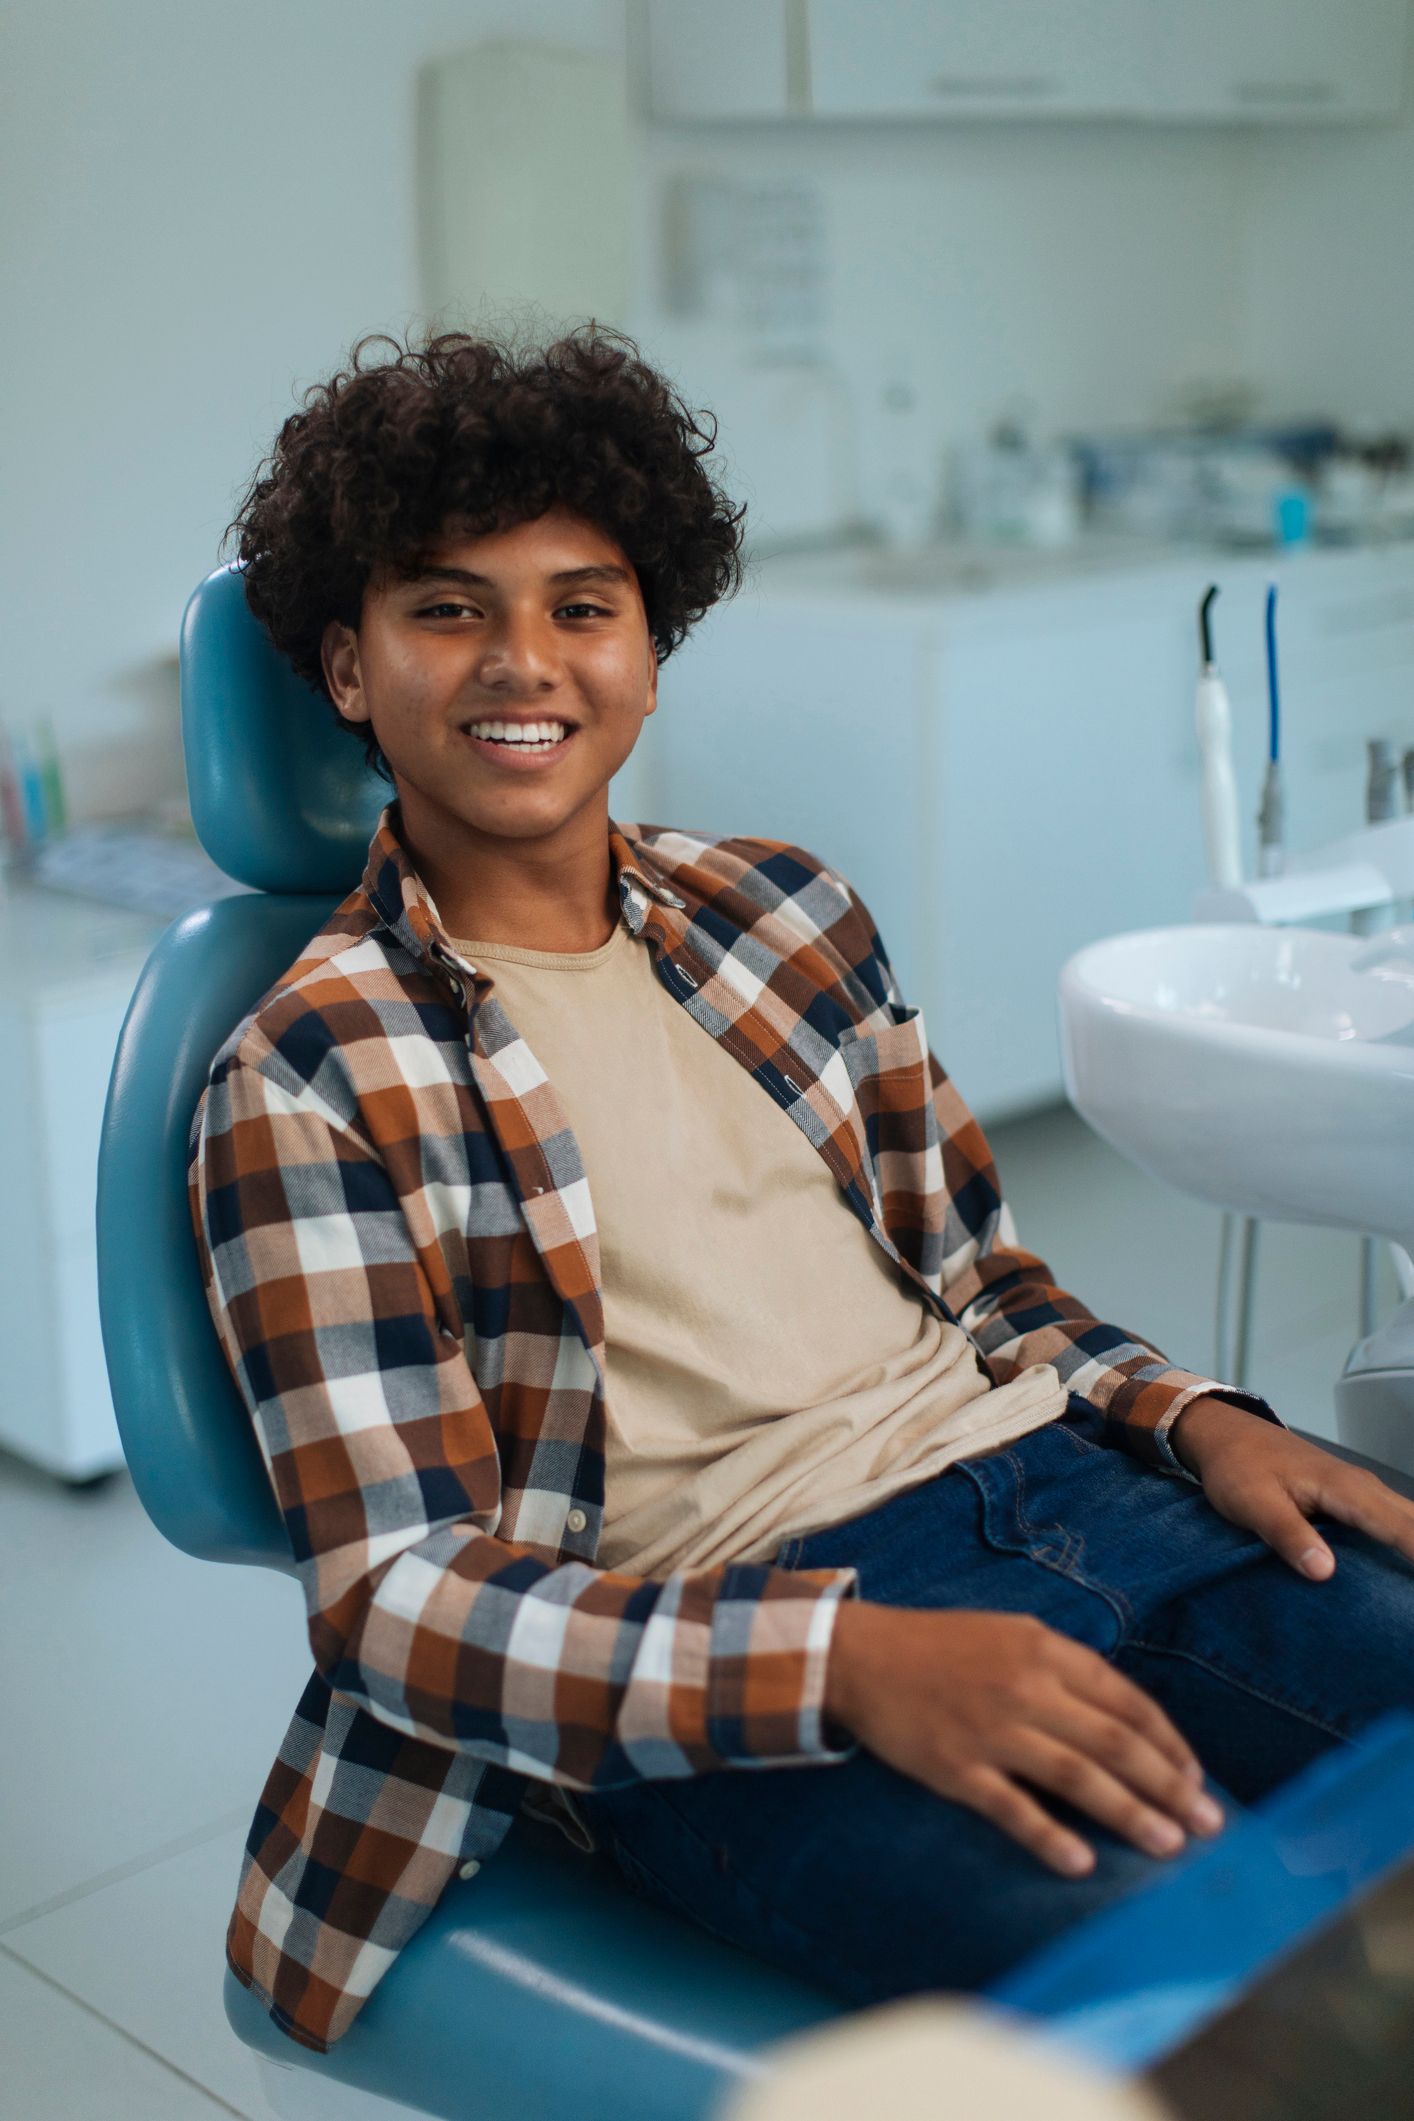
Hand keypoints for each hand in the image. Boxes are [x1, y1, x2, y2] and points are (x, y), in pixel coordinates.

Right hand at [824, 1603, 1224, 1877]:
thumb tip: (1121, 1718)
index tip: (1196, 1778)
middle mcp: (1026, 1686)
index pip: (1126, 1700)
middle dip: (1170, 1785)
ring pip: (1078, 1777)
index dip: (1168, 1742)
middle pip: (1115, 1742)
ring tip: (1168, 1844)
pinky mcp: (956, 1767)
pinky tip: (1082, 1862)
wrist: (860, 1655)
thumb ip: (1063, 1668)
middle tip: (1208, 1823)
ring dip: (1130, 1813)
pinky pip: (1013, 1808)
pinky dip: (1050, 1836)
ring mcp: (991, 1729)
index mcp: (1043, 1649)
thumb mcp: (1010, 1634)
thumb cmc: (940, 1646)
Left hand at [1170, 1395, 1413, 1580]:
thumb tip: (1325, 1571)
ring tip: (1408, 1594)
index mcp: (1344, 1488)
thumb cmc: (1238, 1465)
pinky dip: (1404, 1541)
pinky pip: (1391, 1522)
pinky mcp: (1352, 1499)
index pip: (1401, 1527)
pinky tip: (1400, 1571)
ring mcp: (1360, 1491)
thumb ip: (1288, 1534)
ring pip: (1406, 1521)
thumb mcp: (1253, 1503)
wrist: (1226, 1434)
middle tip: (1413, 1604)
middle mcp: (1363, 1487)